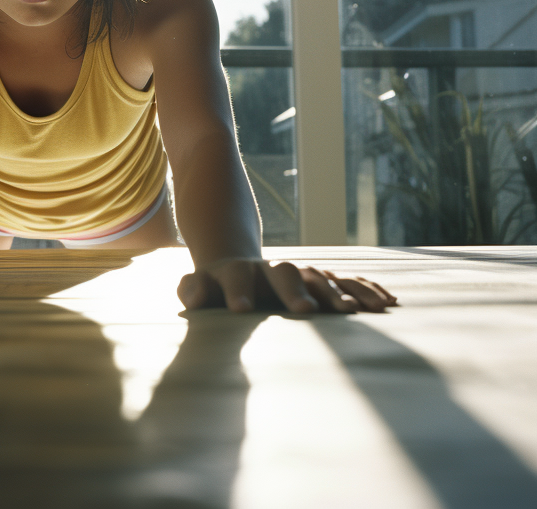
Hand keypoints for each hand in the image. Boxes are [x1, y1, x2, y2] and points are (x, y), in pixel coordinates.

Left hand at [177, 258, 396, 313]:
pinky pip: (345, 281)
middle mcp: (271, 268)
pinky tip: (388, 303)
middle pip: (286, 272)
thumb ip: (192, 290)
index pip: (236, 277)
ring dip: (339, 291)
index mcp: (238, 271)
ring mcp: (297, 272)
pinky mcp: (319, 281)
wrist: (236, 265)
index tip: (239, 310)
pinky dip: (365, 290)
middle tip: (307, 310)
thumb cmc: (213, 287)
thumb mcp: (198, 286)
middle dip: (297, 289)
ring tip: (358, 313)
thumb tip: (189, 297)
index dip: (236, 291)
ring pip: (320, 276)